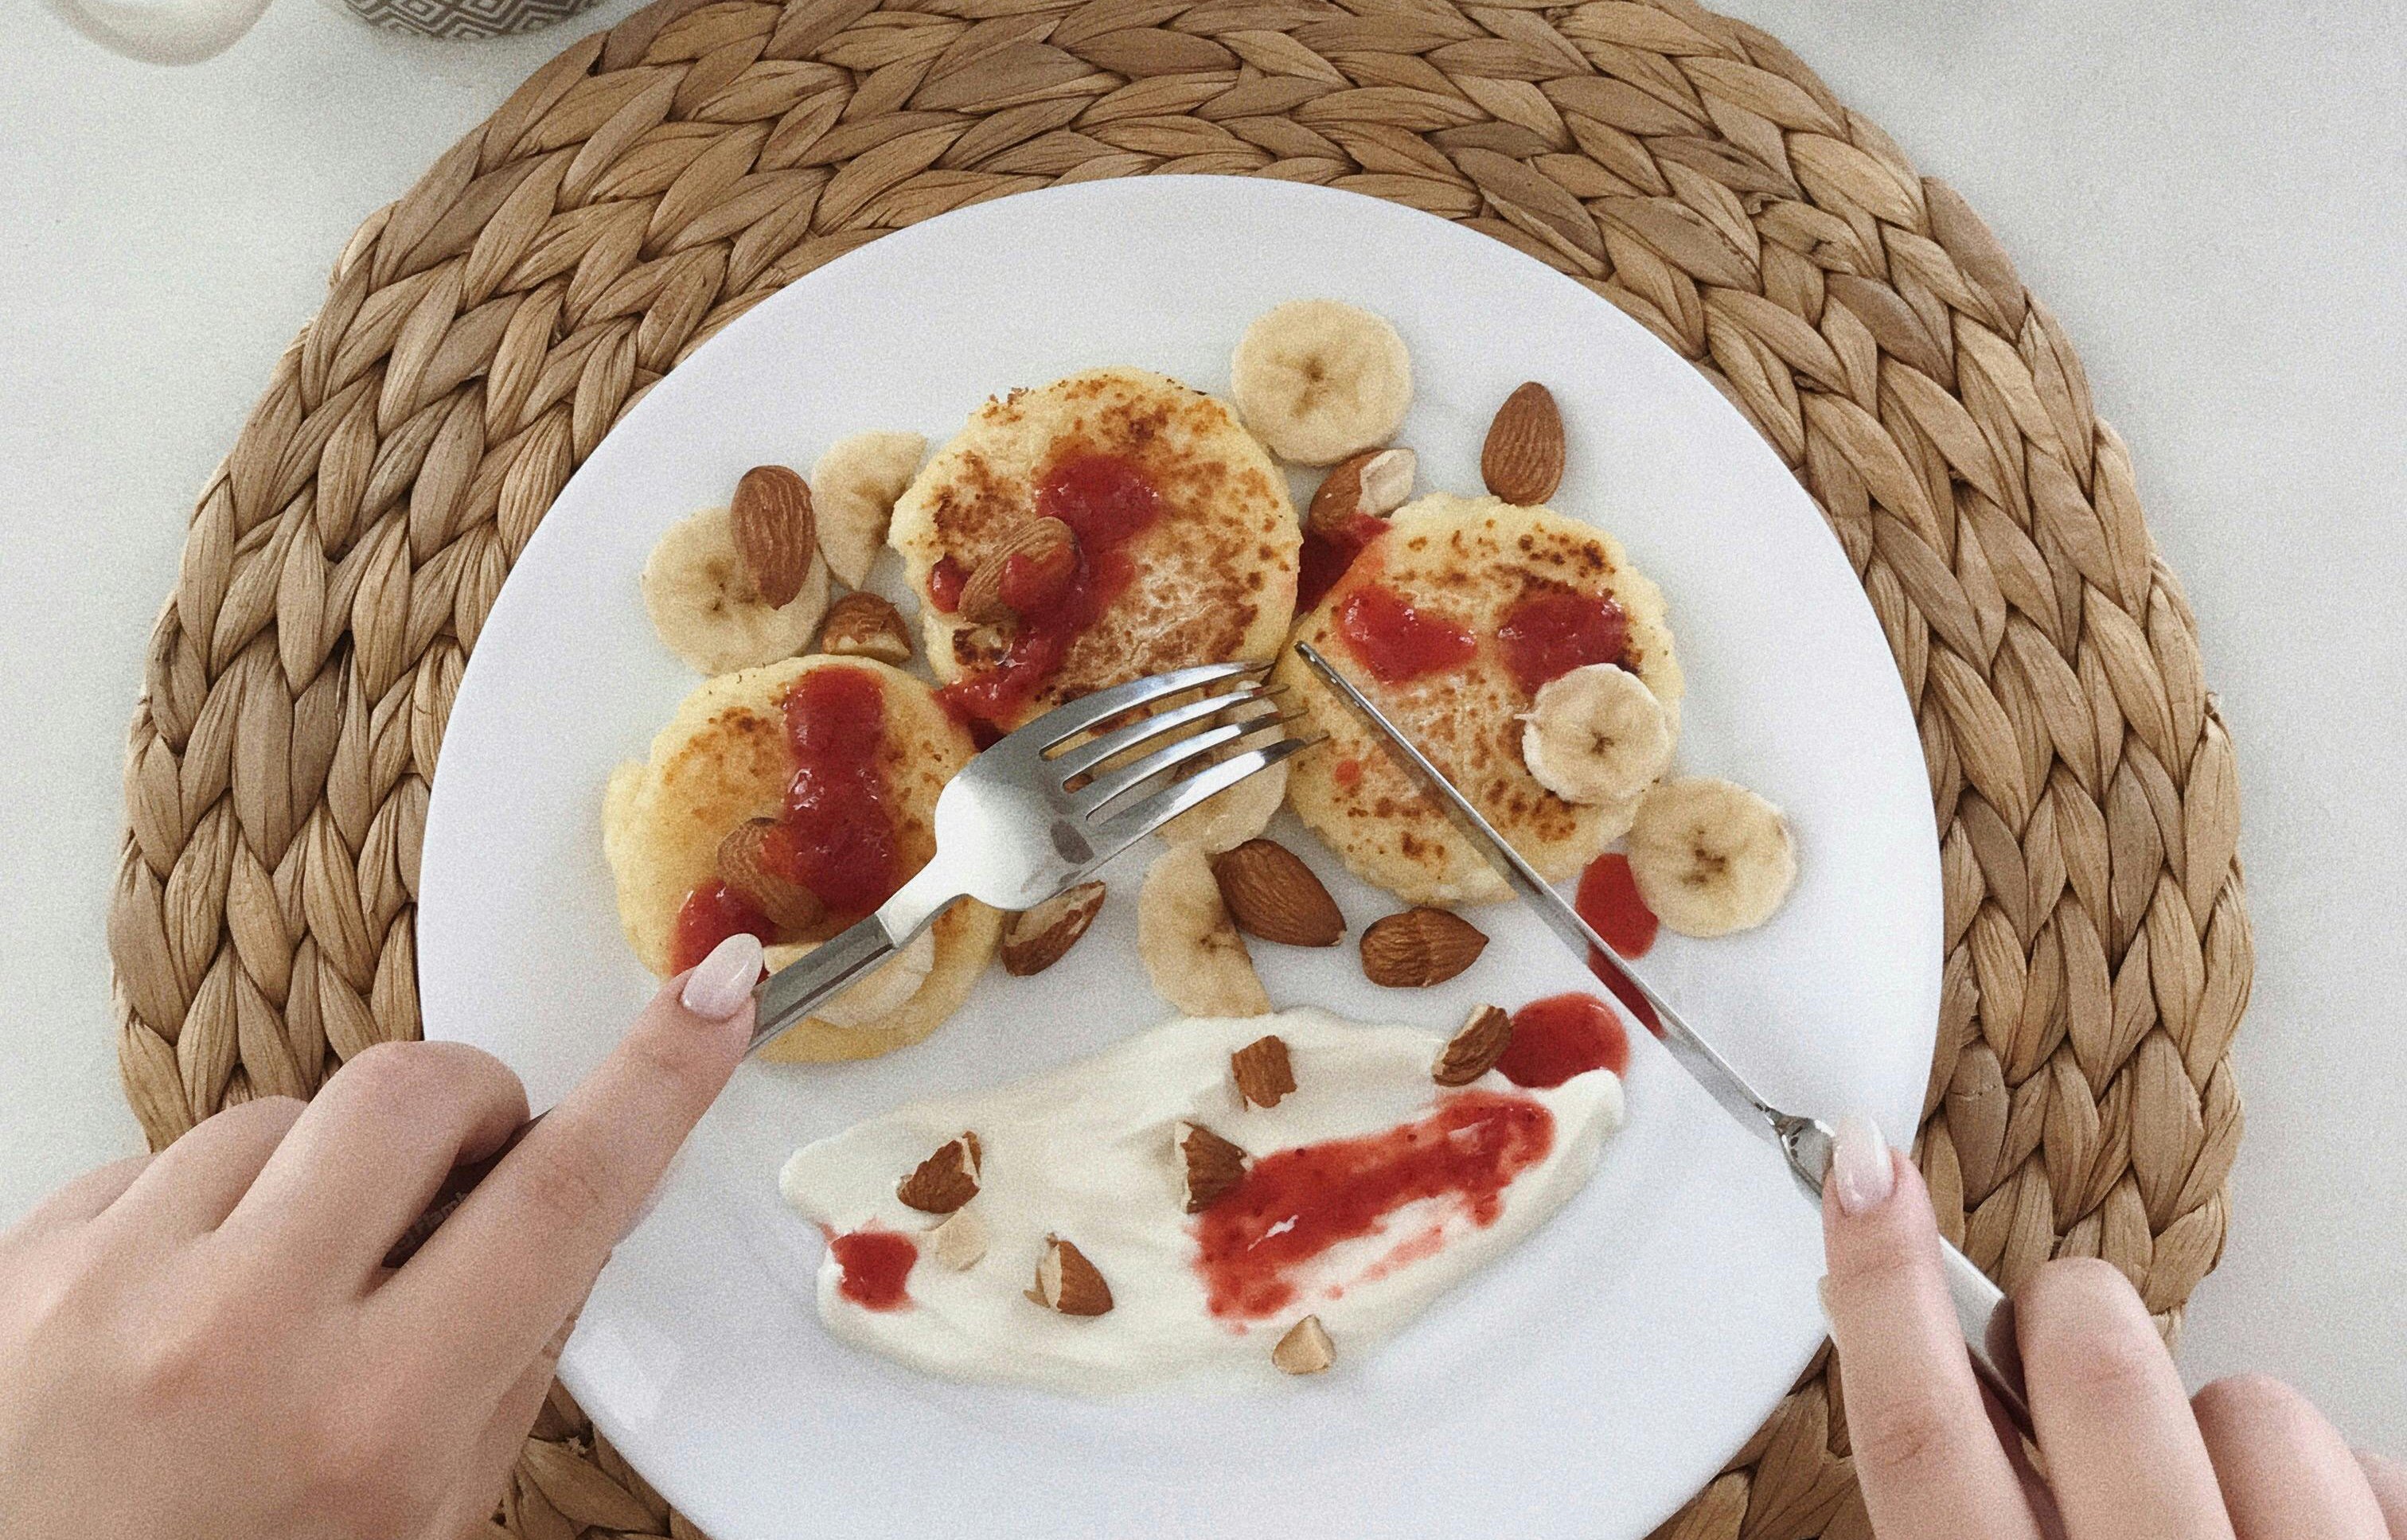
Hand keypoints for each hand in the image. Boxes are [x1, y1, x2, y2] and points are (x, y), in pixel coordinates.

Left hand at [0, 932, 764, 1539]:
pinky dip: (201, 1213)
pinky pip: (156, 1161)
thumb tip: (577, 1209)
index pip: (562, 1196)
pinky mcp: (21, 1262)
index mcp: (372, 1427)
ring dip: (317, 1179)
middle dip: (469, 1110)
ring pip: (281, 1115)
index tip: (713, 996)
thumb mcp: (418, 1527)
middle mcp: (236, 1338)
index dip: (658, 1079)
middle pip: (417, 1092)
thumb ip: (505, 1369)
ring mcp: (109, 1288)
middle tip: (461, 1184)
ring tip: (285, 1297)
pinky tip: (185, 1314)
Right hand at [1820, 1115, 2406, 1538]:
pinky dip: (2342, 1494)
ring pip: (2251, 1405)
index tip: (1863, 1170)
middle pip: (2091, 1365)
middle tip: (2074, 1363)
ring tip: (2222, 1522)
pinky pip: (2373, 1463)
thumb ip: (1972, 1503)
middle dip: (2078, 1325)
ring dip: (2229, 1439)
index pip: (1918, 1435)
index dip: (1881, 1285)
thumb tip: (1921, 1348)